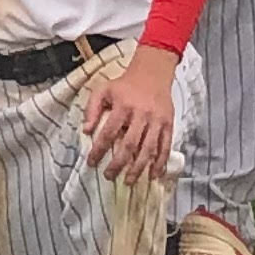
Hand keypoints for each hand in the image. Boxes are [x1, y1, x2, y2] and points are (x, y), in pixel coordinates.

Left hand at [80, 45, 181, 182]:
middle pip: (130, 144)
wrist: (153, 73)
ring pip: (148, 149)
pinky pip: (165, 147)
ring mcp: (157, 121)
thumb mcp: (104, 90)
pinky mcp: (168, 125)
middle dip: (118, 163)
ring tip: (128, 181)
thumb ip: (92, 109)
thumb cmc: (125, 85)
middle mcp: (141, 114)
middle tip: (109, 176)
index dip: (99, 149)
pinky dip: (160, 163)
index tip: (91, 162)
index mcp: (123, 105)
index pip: (109, 131)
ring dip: (138, 168)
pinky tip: (153, 175)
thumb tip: (86, 130)